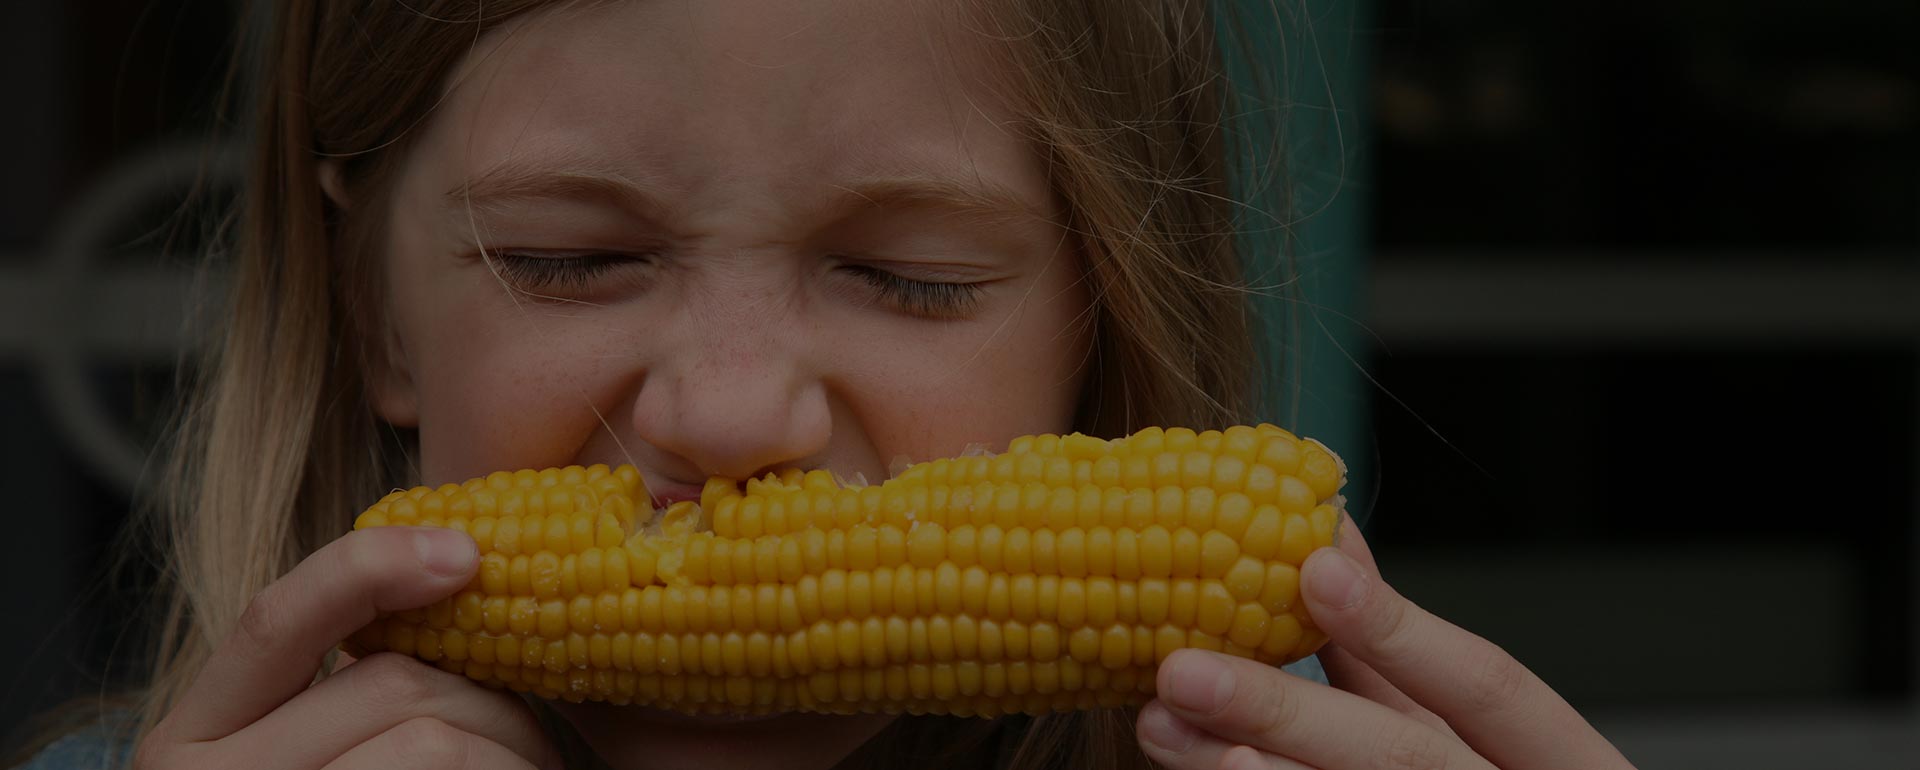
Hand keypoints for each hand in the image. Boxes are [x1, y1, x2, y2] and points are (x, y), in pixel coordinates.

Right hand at [134, 527, 563, 769]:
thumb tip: (460, 582)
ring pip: (436, 745)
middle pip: (394, 686)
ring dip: (514, 756)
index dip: (372, 568)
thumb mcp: (306, 755)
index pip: (279, 620)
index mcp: (192, 739)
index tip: (467, 553)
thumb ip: (352, 696)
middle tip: (533, 749)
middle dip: (495, 704)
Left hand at [1135, 517, 1634, 769]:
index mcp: (1567, 765)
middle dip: (1290, 713)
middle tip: (1182, 670)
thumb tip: (1330, 544)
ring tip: (1167, 734)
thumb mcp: (1476, 736)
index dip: (1401, 629)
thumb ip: (1403, 656)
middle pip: (1408, 761)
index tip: (1312, 571)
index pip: (1489, 687)